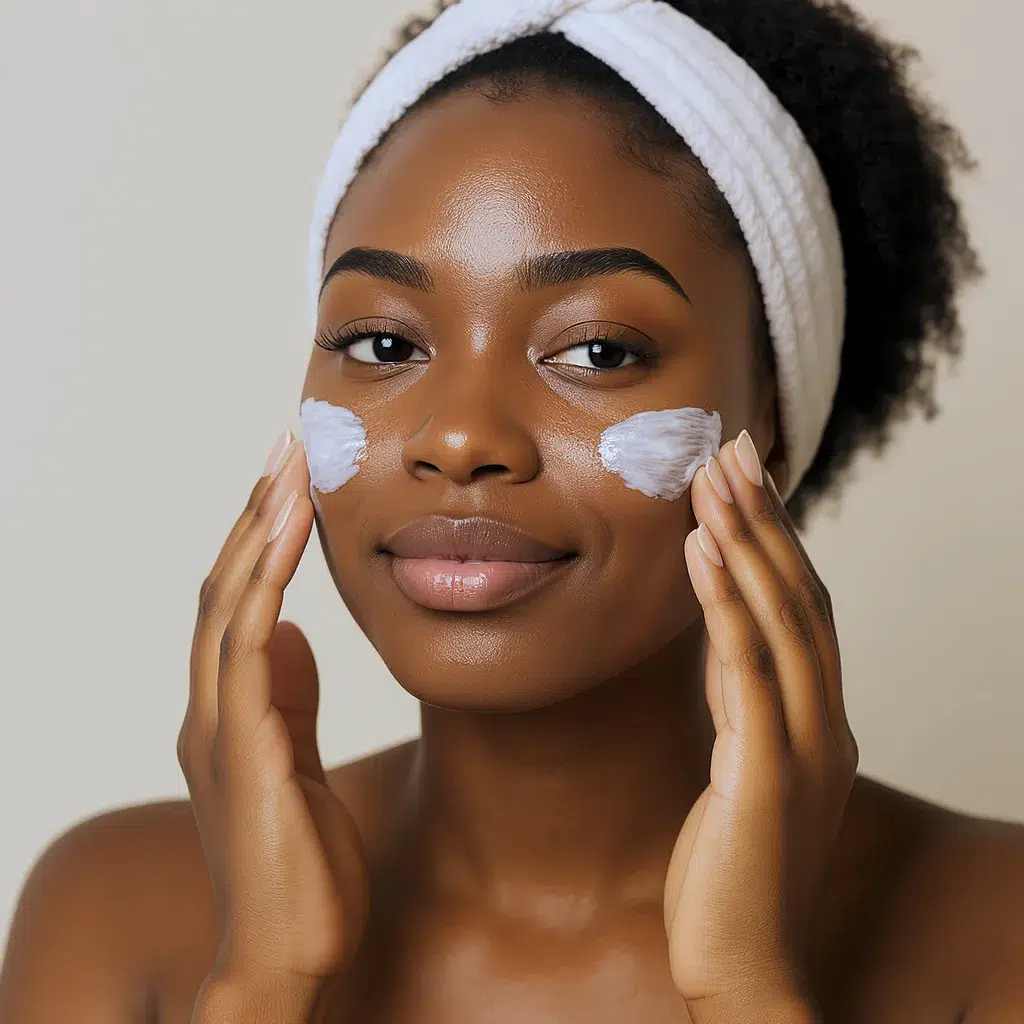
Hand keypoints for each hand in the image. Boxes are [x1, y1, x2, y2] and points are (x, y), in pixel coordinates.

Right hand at [177, 430, 369, 1020]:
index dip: (260, 542)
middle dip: (256, 516)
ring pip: (229, 607)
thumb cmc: (300, 869)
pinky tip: (286, 547)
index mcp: (233, 713)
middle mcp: (215, 712)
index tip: (289, 484)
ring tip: (287, 472)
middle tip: (285, 449)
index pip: (238, 605)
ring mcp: (223, 730)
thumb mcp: (299, 764)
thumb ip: (288, 701)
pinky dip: (262, 591)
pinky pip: (248, 652)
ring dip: (258, 535)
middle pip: (225, 589)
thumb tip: (287, 636)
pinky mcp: (246, 752)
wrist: (288, 955)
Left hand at [664, 431, 857, 1023]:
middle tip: (734, 447)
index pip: (803, 608)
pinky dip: (726, 604)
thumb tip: (723, 641)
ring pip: (781, 620)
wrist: (743, 966)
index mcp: (817, 719)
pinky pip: (747, 670)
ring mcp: (803, 746)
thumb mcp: (741, 768)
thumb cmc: (733, 871)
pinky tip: (701, 550)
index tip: (746, 480)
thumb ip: (743, 705)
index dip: (777, 538)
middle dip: (765, 517)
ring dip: (747, 540)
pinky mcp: (766, 774)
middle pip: (800, 596)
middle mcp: (824, 722)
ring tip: (715, 475)